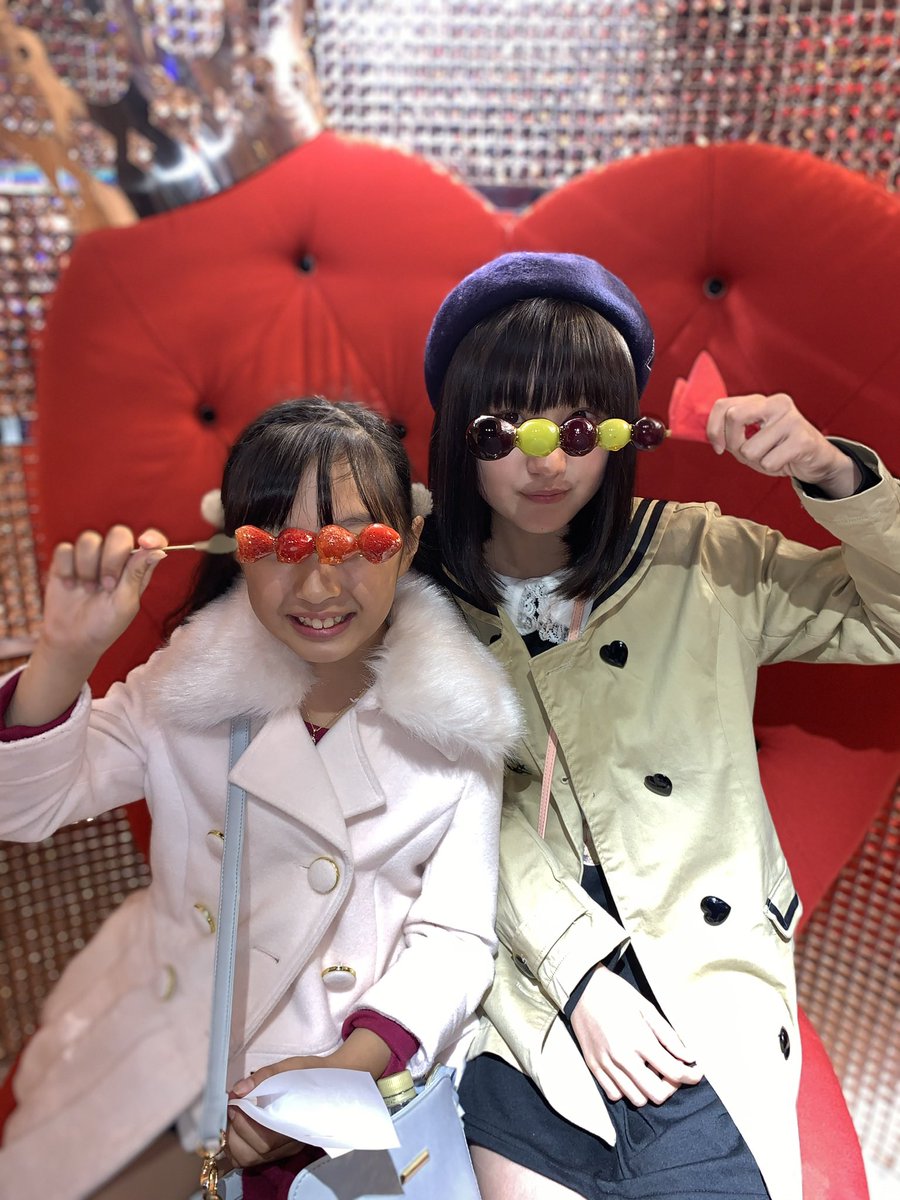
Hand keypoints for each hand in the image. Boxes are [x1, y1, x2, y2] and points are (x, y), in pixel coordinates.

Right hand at [39, 525, 167, 665]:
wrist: (71, 639)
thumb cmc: (104, 625)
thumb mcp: (125, 604)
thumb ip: (137, 574)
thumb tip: (159, 550)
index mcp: (137, 567)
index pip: (151, 541)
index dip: (151, 537)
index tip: (144, 543)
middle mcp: (115, 557)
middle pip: (118, 533)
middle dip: (111, 559)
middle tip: (107, 585)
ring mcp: (90, 557)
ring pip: (89, 539)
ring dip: (87, 567)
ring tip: (88, 589)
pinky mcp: (66, 561)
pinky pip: (65, 549)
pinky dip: (67, 568)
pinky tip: (70, 586)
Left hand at [225, 1030, 390, 1169]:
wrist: (333, 1077)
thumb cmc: (311, 1071)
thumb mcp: (288, 1066)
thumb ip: (263, 1077)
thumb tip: (238, 1090)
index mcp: (296, 1124)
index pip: (265, 1140)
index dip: (244, 1125)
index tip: (234, 1103)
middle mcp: (293, 1142)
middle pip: (256, 1154)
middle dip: (237, 1134)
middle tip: (232, 1109)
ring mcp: (288, 1146)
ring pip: (254, 1158)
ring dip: (237, 1140)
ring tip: (236, 1116)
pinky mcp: (282, 1146)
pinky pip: (256, 1155)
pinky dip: (243, 1143)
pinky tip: (242, 1124)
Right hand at [570, 966, 702, 1105]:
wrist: (582, 988)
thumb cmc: (617, 994)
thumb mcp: (647, 1008)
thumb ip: (669, 1036)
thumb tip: (689, 1057)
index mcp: (638, 1039)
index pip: (673, 1071)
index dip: (691, 1076)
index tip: (697, 1073)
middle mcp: (622, 1057)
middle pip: (657, 1094)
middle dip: (671, 1087)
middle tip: (673, 1073)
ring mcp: (606, 1065)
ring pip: (637, 1099)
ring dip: (650, 1090)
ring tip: (651, 1072)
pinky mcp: (593, 1067)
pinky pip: (614, 1095)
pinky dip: (627, 1090)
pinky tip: (631, 1074)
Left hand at [706, 393, 861, 497]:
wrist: (815, 459)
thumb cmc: (777, 448)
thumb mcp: (750, 438)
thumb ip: (730, 432)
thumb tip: (713, 436)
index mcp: (761, 400)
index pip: (723, 405)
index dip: (714, 429)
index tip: (718, 447)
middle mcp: (777, 403)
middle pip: (734, 417)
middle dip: (734, 445)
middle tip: (746, 453)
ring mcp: (792, 419)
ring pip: (750, 449)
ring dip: (756, 461)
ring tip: (771, 456)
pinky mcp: (803, 439)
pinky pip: (769, 462)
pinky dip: (771, 468)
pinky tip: (783, 460)